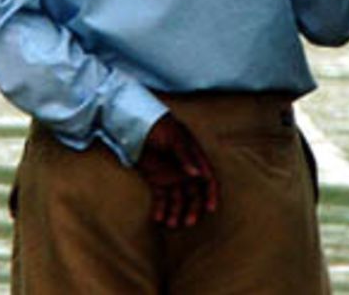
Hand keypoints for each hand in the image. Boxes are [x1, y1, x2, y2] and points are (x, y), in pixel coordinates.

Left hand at [136, 114, 218, 228]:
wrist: (137, 125)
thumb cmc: (160, 126)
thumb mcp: (174, 138)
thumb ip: (185, 156)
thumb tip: (197, 175)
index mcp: (194, 158)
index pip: (207, 178)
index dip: (211, 193)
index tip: (210, 208)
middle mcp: (185, 170)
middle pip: (193, 194)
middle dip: (192, 209)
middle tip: (187, 222)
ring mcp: (170, 176)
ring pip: (178, 200)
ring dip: (176, 213)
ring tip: (170, 223)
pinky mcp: (156, 180)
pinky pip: (161, 198)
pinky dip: (160, 209)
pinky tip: (158, 218)